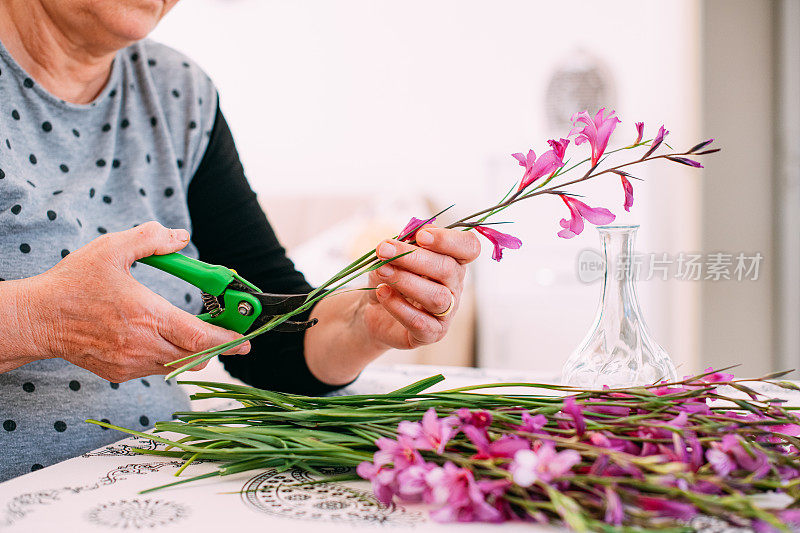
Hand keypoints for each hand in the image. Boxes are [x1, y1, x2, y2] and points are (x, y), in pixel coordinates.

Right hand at [21, 221, 248, 381]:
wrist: (36, 319)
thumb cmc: (73, 284)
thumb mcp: (111, 249)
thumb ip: (151, 239)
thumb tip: (181, 237)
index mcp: (144, 315)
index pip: (198, 336)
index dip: (228, 338)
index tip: (247, 336)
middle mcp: (141, 345)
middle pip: (196, 356)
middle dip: (217, 344)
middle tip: (230, 331)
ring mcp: (130, 364)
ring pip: (179, 366)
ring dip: (193, 351)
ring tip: (195, 329)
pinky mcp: (120, 374)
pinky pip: (158, 370)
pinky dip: (170, 356)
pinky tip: (163, 337)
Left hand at [362, 225, 480, 349]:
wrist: (375, 310)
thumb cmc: (390, 277)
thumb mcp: (394, 255)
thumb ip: (404, 244)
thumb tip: (411, 234)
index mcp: (453, 261)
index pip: (469, 247)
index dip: (449, 240)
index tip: (421, 236)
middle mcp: (455, 286)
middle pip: (447, 269)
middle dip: (412, 257)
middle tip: (383, 249)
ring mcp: (447, 312)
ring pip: (436, 297)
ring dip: (405, 281)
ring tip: (381, 271)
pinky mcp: (432, 333)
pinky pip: (420, 321)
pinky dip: (398, 306)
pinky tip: (382, 293)